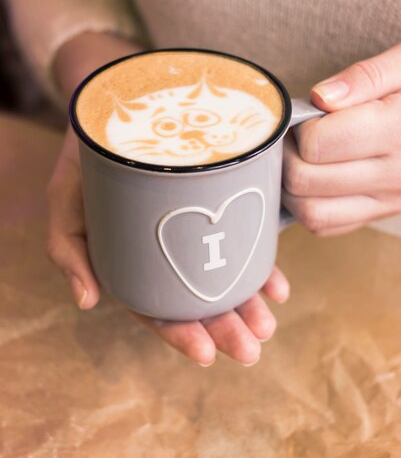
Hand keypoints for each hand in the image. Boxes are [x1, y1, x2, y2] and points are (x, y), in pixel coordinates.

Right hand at [47, 32, 289, 366]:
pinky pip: (241, 239)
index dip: (179, 333)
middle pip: (196, 299)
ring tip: (267, 322)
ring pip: (222, 275)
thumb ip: (68, 248)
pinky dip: (260, 265)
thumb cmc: (90, 157)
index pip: (155, 307)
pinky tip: (278, 285)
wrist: (120, 103)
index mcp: (131, 261)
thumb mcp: (66, 199)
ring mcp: (193, 229)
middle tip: (250, 347)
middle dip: (224, 327)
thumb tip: (87, 301)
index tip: (206, 354)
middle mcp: (166, 252)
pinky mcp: (217, 204)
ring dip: (248, 303)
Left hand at [282, 41, 400, 234]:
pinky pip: (325, 226)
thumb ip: (366, 76)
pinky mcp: (382, 215)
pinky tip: (314, 180)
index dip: (300, 127)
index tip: (309, 115)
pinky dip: (307, 206)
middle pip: (304, 180)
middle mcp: (396, 174)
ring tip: (302, 158)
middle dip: (289, 155)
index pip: (317, 144)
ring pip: (310, 213)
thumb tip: (320, 97)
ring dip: (291, 187)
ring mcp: (390, 201)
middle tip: (297, 136)